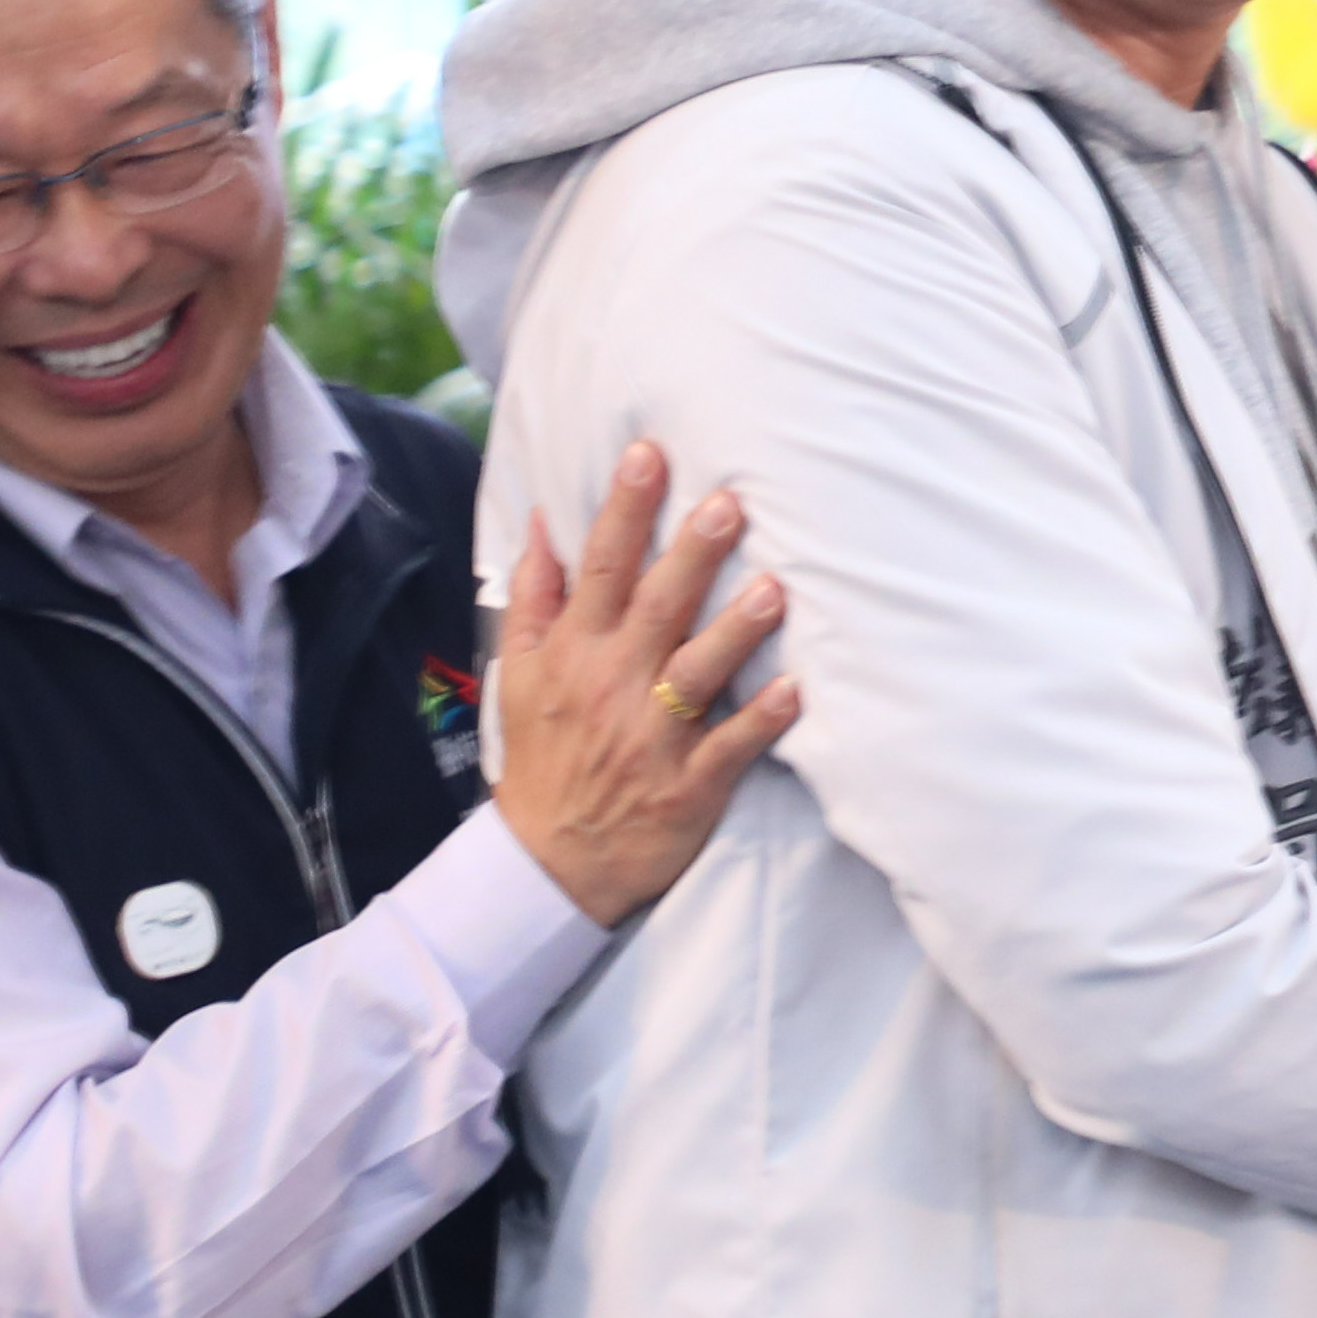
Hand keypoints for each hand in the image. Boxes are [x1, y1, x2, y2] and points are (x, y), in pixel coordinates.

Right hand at [488, 443, 799, 929]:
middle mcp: (613, 686)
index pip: (599, 568)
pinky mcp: (690, 784)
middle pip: (655, 608)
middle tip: (729, 503)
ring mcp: (653, 736)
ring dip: (737, 632)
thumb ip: (535, 598)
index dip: (624, 510)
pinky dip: (762, 720)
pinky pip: (732, 747)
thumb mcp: (519, 675)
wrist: (547, 862)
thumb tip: (540, 523)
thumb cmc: (544, 756)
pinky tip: (797, 691)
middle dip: (690, 556)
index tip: (649, 456)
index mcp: (574, 653)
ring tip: (775, 589)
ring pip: (698, 672)